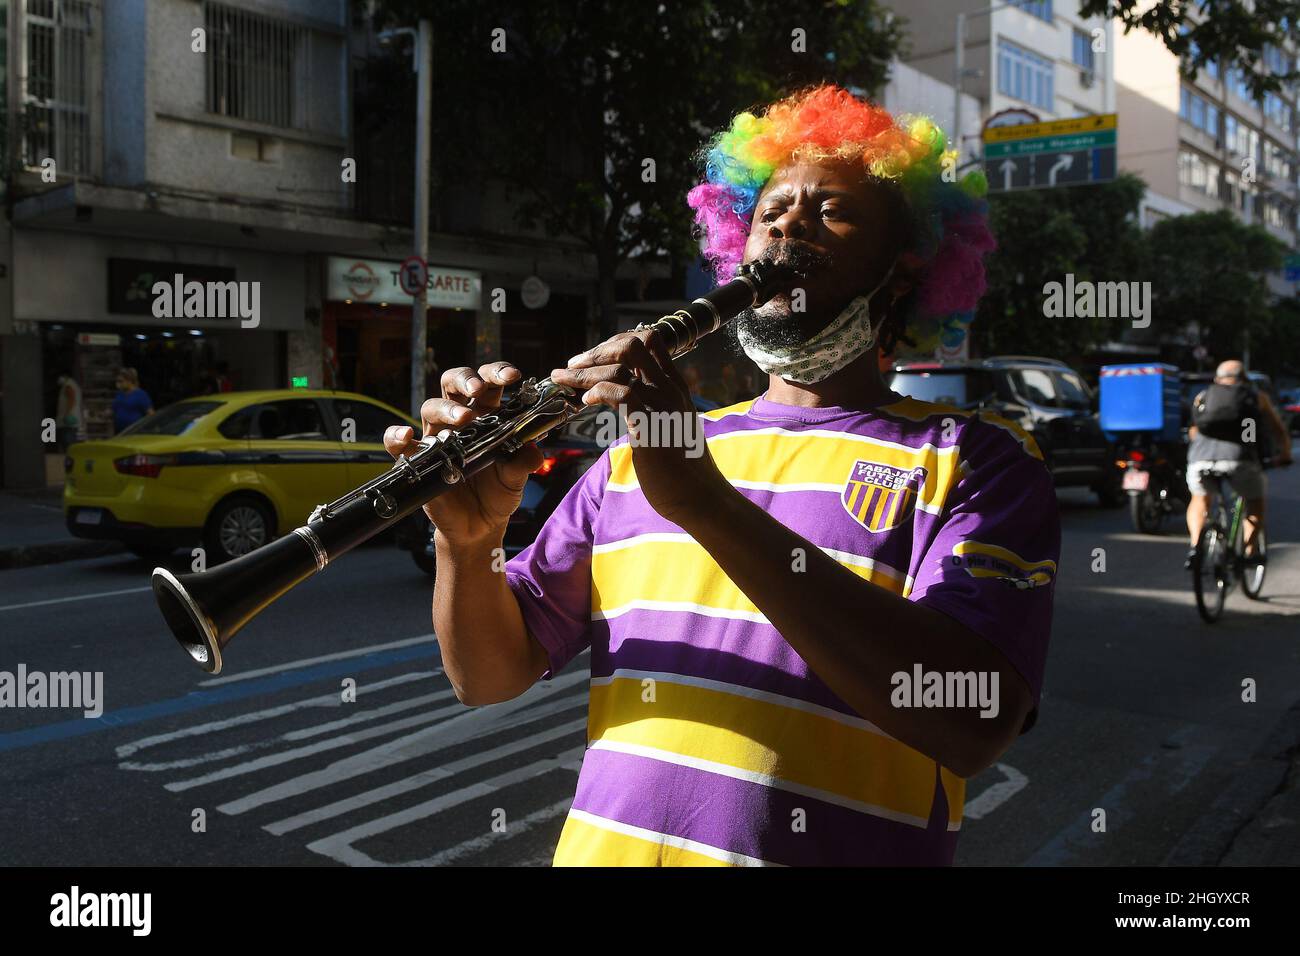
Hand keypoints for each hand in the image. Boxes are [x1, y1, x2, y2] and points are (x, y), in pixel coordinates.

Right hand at [383, 362, 543, 545]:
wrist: (481, 525)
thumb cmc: (498, 493)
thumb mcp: (516, 478)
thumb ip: (523, 462)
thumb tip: (533, 451)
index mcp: (486, 416)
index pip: (487, 384)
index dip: (496, 373)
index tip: (512, 376)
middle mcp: (459, 422)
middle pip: (453, 384)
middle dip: (466, 379)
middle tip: (479, 388)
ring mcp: (436, 438)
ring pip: (430, 407)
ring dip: (446, 408)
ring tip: (463, 419)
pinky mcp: (417, 460)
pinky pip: (398, 443)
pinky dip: (397, 435)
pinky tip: (407, 435)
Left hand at [549, 328, 729, 526]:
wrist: (699, 496)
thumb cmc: (682, 466)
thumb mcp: (670, 424)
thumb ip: (653, 405)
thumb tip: (627, 397)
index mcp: (675, 386)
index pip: (650, 341)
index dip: (616, 341)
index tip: (594, 356)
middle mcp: (670, 390)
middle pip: (633, 345)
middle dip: (597, 350)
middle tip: (574, 364)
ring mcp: (662, 406)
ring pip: (621, 368)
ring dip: (585, 372)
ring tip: (565, 380)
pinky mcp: (650, 427)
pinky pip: (622, 395)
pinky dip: (599, 392)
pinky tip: (587, 401)